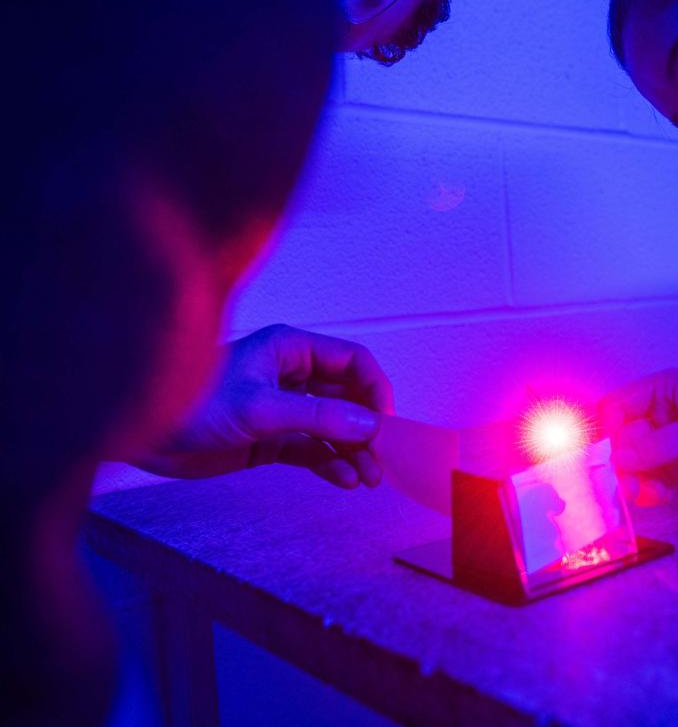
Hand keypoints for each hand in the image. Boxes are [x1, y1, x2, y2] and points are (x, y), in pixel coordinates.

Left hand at [138, 324, 393, 488]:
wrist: (141, 435)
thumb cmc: (192, 404)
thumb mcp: (260, 409)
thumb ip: (317, 417)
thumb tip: (369, 426)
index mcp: (290, 349)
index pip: (352, 361)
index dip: (374, 389)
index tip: (385, 423)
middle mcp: (291, 375)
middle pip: (348, 397)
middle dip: (367, 428)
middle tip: (382, 459)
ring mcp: (282, 408)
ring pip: (333, 428)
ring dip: (353, 451)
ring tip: (368, 479)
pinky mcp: (270, 439)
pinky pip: (312, 449)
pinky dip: (330, 463)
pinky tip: (343, 480)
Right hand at [597, 368, 677, 497]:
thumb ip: (663, 445)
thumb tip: (619, 458)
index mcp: (666, 390)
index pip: (616, 407)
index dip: (606, 432)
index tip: (606, 459)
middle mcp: (664, 416)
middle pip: (620, 439)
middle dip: (617, 462)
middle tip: (624, 485)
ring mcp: (673, 445)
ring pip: (632, 464)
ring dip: (630, 481)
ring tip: (643, 495)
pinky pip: (652, 481)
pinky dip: (647, 491)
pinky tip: (657, 497)